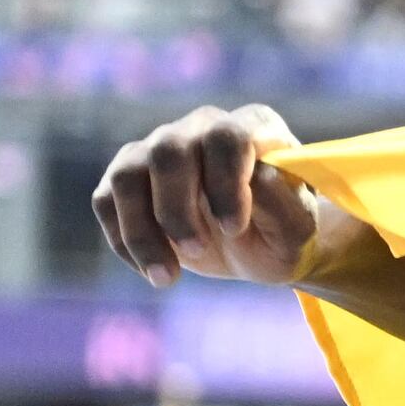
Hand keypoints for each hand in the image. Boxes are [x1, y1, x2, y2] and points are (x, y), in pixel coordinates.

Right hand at [96, 105, 323, 286]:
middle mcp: (200, 128)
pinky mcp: (130, 180)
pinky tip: (154, 272)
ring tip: (167, 277)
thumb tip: (258, 176)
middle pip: (167, 151)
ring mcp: (159, 149)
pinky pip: (106, 201)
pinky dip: (124, 241)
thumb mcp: (297, 229)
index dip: (224, 182)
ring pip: (127, 175)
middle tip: (197, 251)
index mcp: (251, 128)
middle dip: (175, 209)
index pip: (226, 137)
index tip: (233, 228)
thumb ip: (283, 203)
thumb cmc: (285, 232)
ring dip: (142, 231)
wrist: (263, 247)